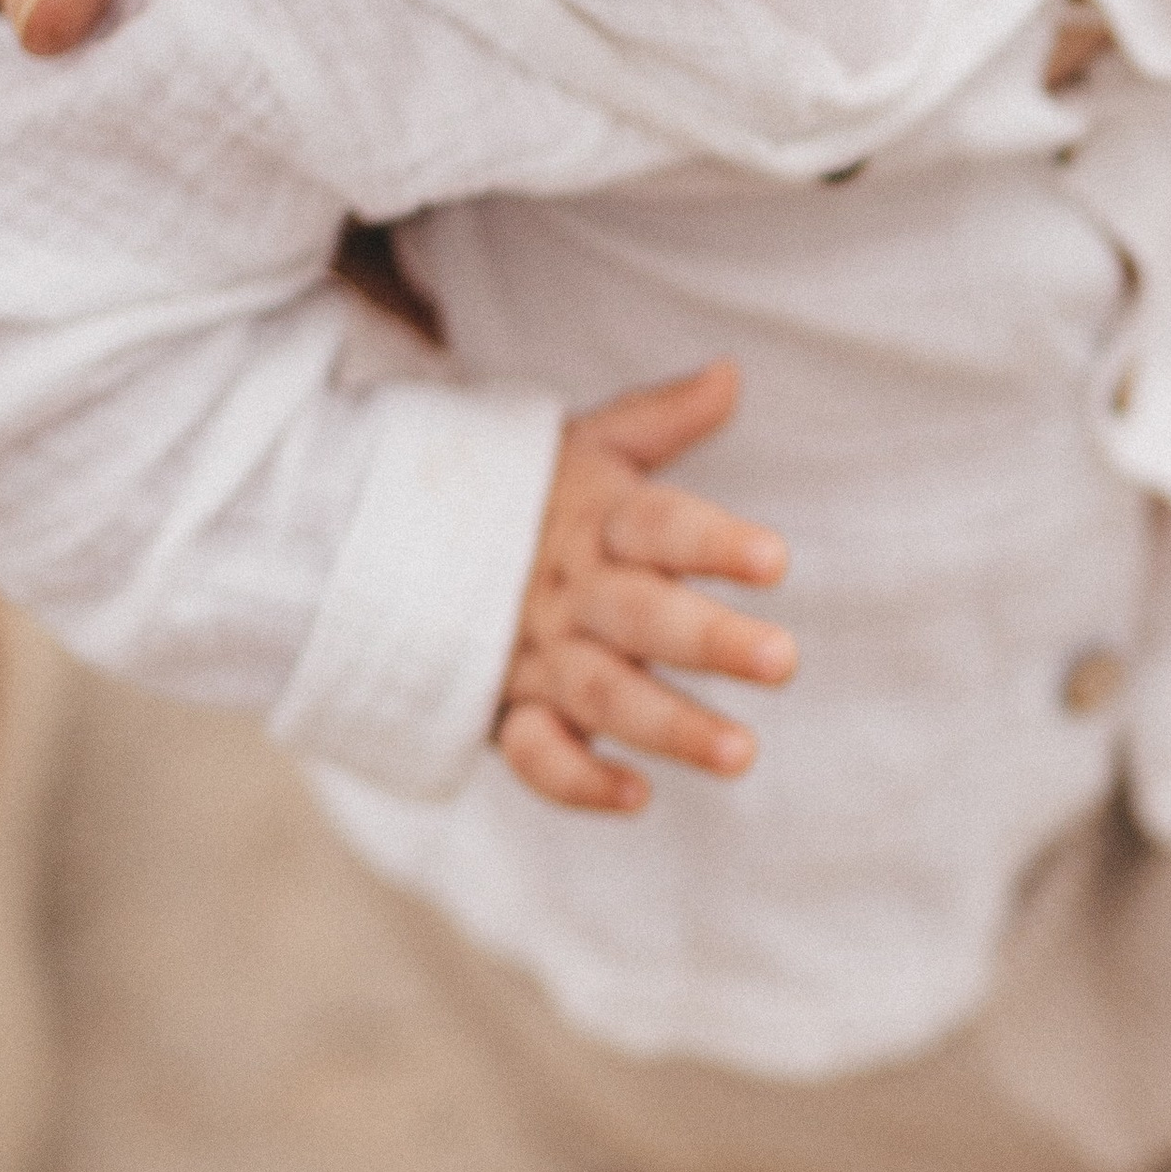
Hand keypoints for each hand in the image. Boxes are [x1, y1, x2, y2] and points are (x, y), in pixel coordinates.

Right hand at [495, 361, 794, 815]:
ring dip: (670, 726)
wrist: (386, 537)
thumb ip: (657, 420)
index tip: (776, 561)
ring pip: (603, 692)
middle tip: (783, 661)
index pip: (657, 525)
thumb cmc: (523, 494)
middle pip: (641, 615)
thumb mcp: (582, 446)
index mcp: (593, 519)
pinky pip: (533, 752)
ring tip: (741, 755)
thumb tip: (730, 374)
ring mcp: (533, 653)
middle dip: (708, 640)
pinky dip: (576, 779)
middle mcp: (567, 589)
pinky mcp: (502, 708)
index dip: (712, 541)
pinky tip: (636, 798)